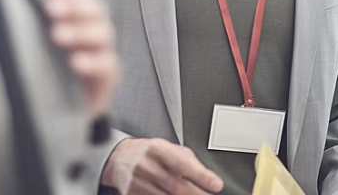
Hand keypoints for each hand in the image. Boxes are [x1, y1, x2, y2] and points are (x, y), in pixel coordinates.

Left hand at [43, 0, 119, 116]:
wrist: (62, 113)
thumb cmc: (52, 72)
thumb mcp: (43, 44)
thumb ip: (45, 16)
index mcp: (82, 23)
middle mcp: (96, 35)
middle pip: (96, 12)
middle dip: (74, 7)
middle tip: (50, 9)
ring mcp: (104, 56)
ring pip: (103, 34)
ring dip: (80, 31)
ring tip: (56, 35)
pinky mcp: (107, 81)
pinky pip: (107, 66)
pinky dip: (92, 61)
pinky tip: (75, 62)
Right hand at [102, 138, 223, 194]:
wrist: (120, 157)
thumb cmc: (149, 152)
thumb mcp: (168, 147)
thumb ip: (188, 160)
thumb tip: (209, 177)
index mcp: (157, 148)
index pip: (183, 164)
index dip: (201, 176)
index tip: (216, 185)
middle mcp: (146, 165)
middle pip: (177, 186)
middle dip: (198, 194)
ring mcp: (138, 183)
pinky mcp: (132, 194)